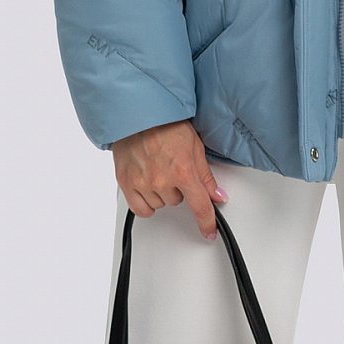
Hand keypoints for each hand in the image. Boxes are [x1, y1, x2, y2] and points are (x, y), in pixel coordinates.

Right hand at [112, 119, 228, 240]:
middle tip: (173, 166)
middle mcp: (162, 180)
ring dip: (162, 192)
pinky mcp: (126, 183)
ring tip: (158, 167)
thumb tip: (217, 196)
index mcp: (183, 170)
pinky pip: (141, 209)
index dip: (207, 222)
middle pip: (177, 202)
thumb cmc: (166, 123)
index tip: (209, 231)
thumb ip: (206, 176)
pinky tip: (147, 184)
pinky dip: (146, 201)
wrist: (138, 112)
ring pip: (160, 204)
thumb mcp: (194, 145)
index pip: (199, 206)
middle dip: (178, 187)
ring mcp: (143, 183)